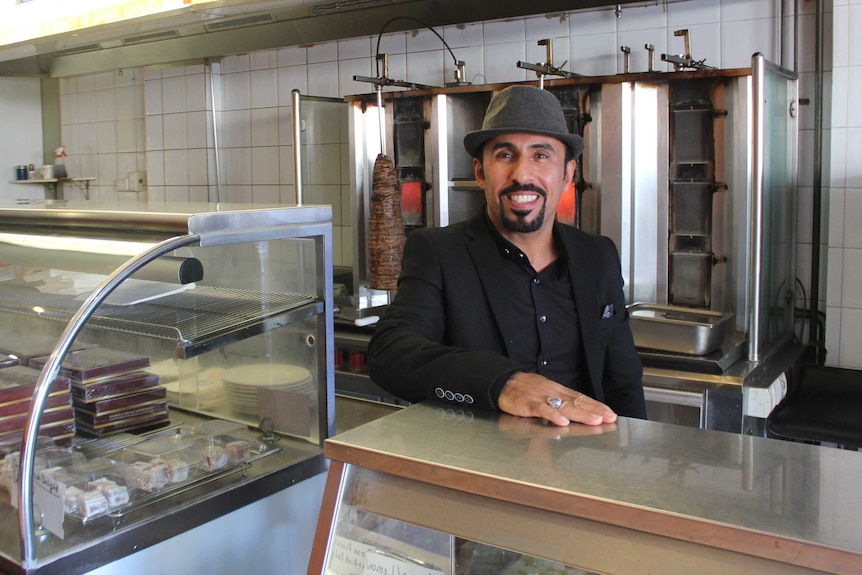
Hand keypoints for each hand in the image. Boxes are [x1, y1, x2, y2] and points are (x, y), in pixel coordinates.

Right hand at [497, 372, 617, 426]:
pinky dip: (552, 415)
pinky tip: (562, 421)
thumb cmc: (525, 390)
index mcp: (558, 391)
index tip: (610, 413)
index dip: (596, 406)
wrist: (503, 382)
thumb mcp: (546, 393)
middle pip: (577, 402)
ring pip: (564, 406)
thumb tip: (578, 413)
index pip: (581, 398)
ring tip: (595, 420)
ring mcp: (541, 398)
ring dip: (581, 414)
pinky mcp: (528, 404)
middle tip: (609, 418)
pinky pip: (542, 410)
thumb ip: (560, 403)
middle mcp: (553, 393)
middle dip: (595, 411)